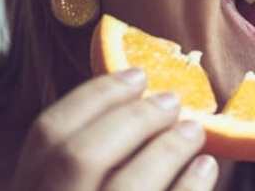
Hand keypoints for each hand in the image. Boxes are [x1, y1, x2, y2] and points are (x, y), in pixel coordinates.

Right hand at [11, 69, 217, 190]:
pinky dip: (191, 187)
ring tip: (193, 129)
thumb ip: (99, 153)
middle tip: (172, 100)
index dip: (96, 95)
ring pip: (126, 188)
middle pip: (80, 155)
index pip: (48, 133)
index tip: (137, 74)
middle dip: (134, 118)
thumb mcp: (76, 184)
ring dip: (167, 148)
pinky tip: (207, 166)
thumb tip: (149, 96)